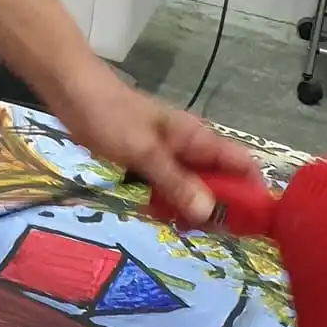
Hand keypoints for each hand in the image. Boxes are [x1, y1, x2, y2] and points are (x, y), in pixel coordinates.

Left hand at [58, 72, 257, 228]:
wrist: (73, 91)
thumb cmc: (111, 116)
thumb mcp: (145, 152)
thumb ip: (176, 182)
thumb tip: (211, 214)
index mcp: (199, 138)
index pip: (243, 165)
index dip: (253, 194)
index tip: (251, 226)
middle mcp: (190, 148)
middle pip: (221, 182)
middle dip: (219, 209)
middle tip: (205, 235)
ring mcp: (169, 154)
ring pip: (194, 187)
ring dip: (191, 208)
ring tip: (180, 229)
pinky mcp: (148, 161)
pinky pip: (168, 185)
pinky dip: (167, 200)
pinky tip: (157, 214)